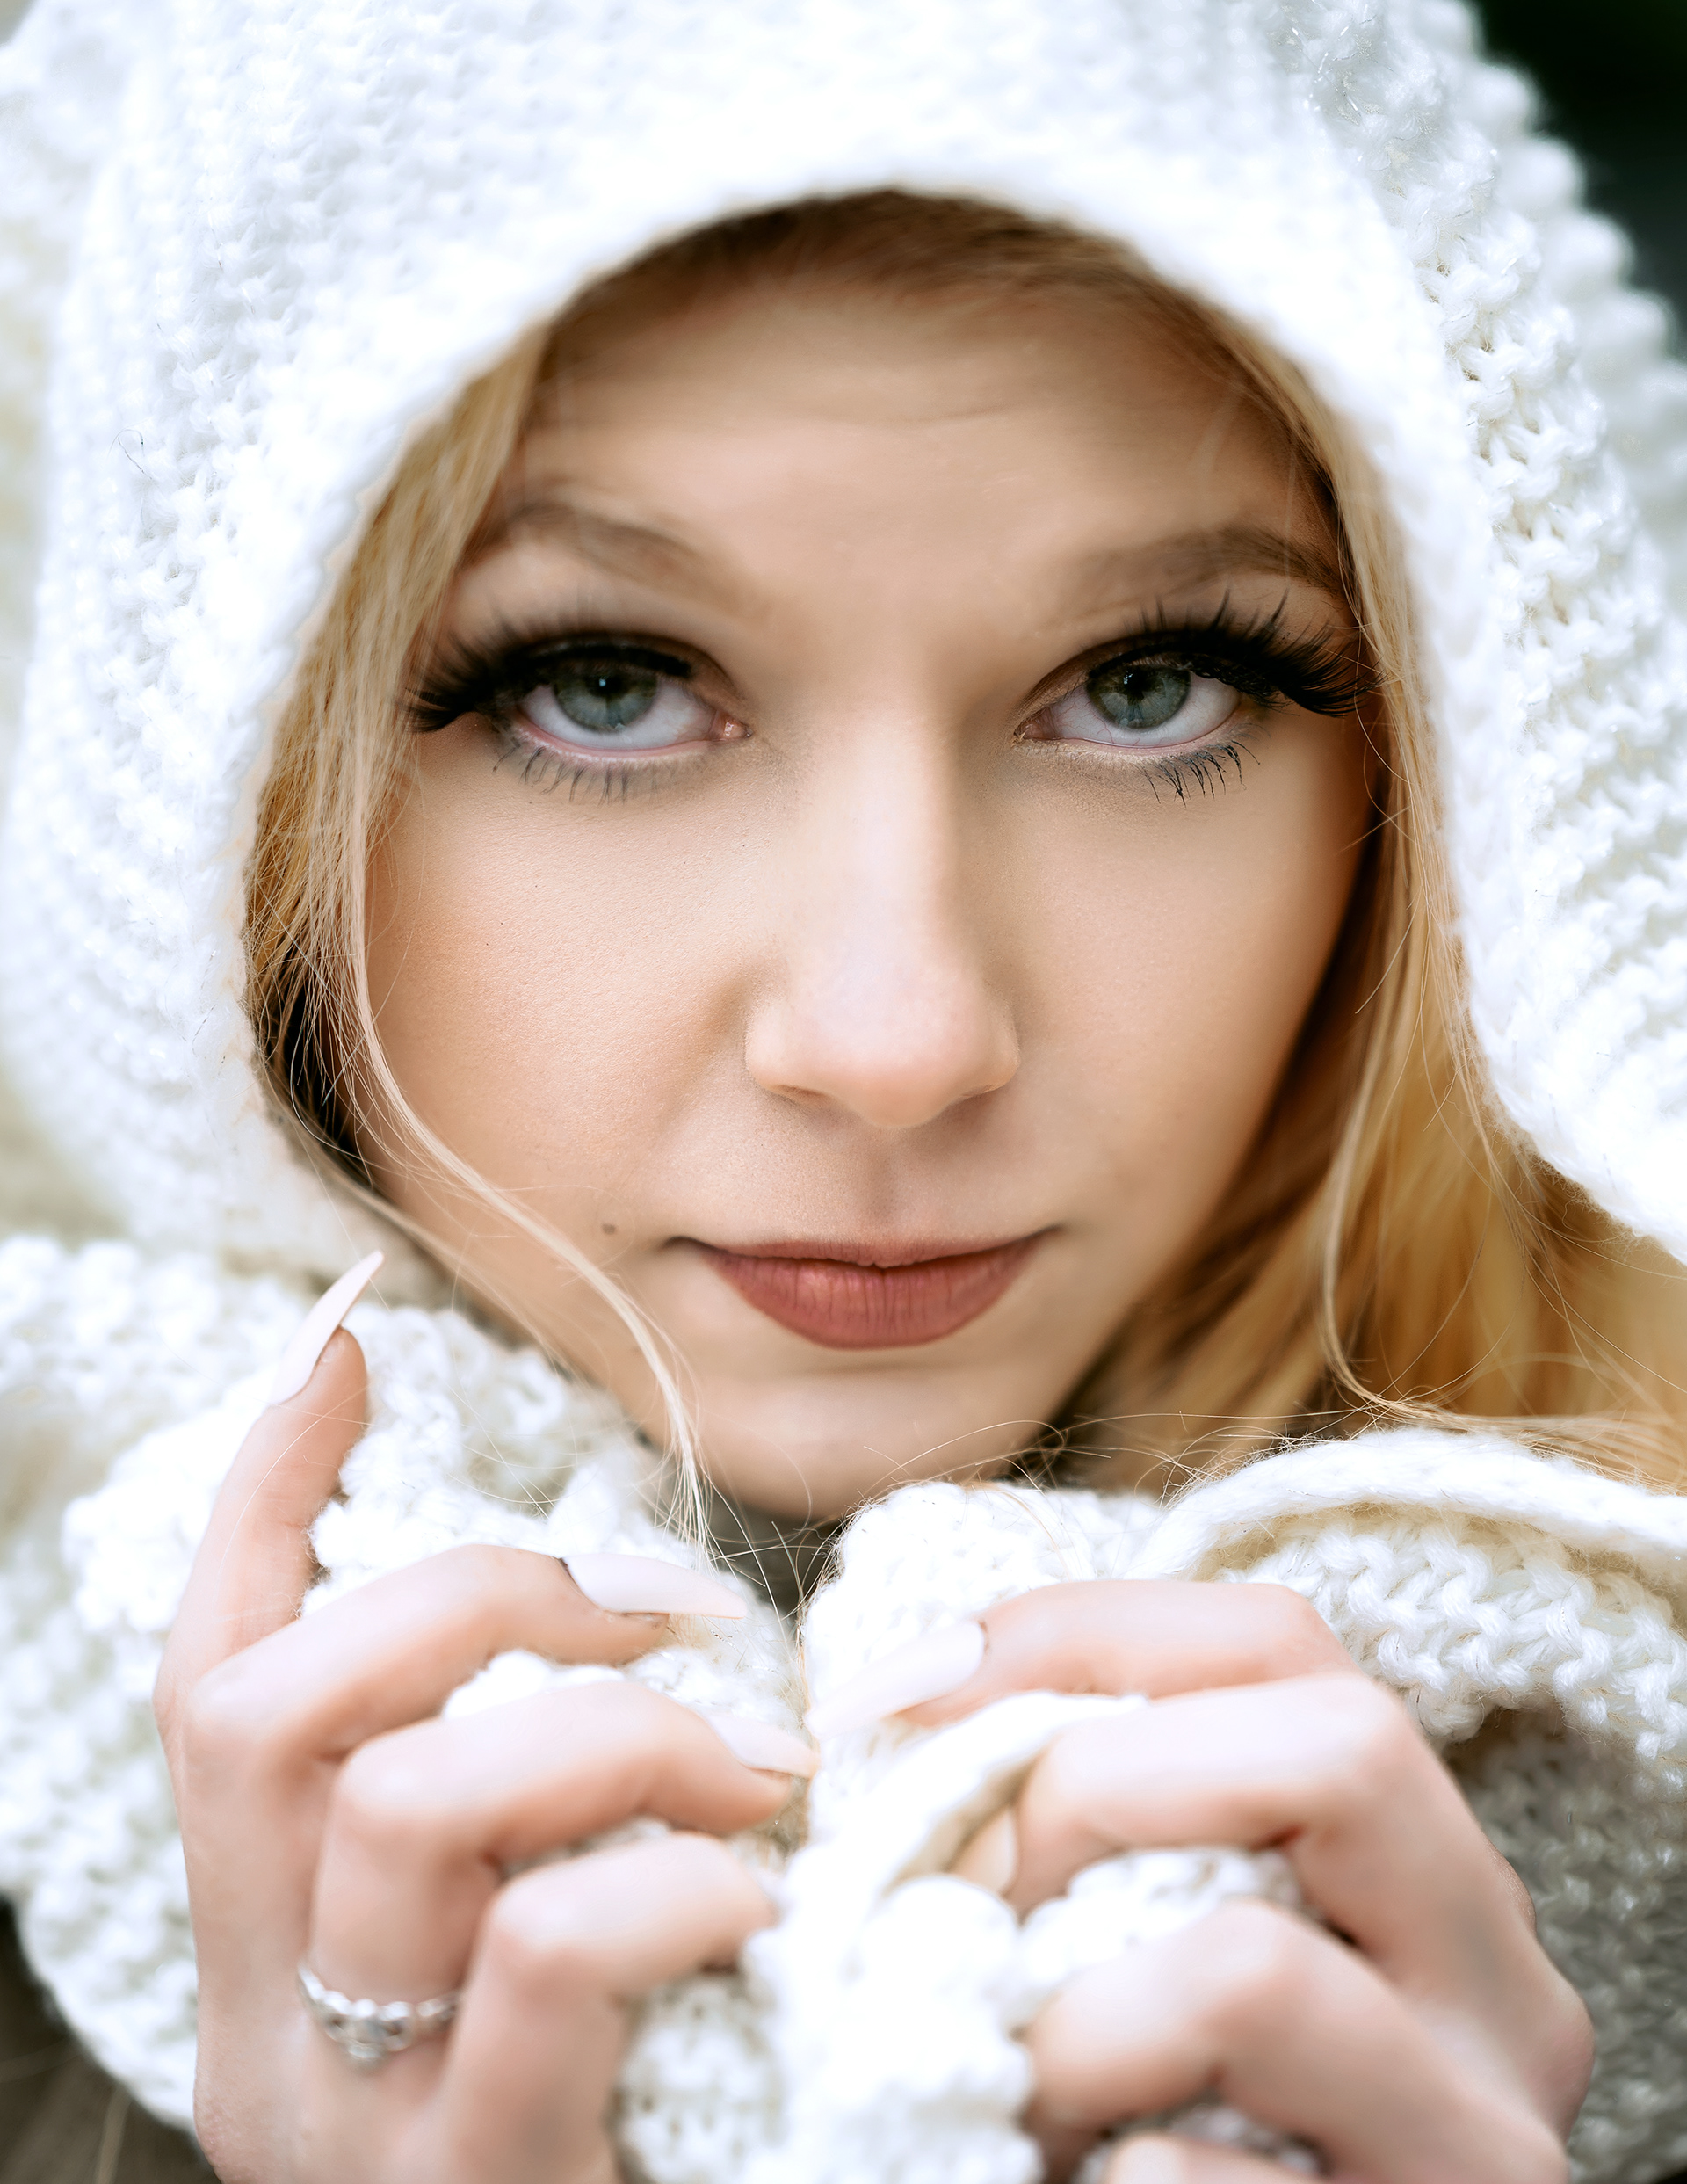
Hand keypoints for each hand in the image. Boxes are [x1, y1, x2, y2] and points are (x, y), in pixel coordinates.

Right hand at [154, 1332, 803, 2183]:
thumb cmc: (605, 2125)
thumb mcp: (508, 1951)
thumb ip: (516, 1800)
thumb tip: (589, 1589)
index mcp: (258, 1947)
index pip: (205, 1670)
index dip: (265, 1491)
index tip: (357, 1344)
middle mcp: (264, 2029)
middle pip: (283, 1711)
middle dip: (479, 1600)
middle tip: (656, 1616)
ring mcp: (357, 2128)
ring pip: (412, 1809)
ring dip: (606, 1731)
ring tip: (741, 1761)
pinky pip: (544, 1962)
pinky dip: (667, 1885)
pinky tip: (755, 1895)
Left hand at [902, 1581, 1591, 2182]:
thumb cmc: (1170, 2116)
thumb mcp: (1160, 1938)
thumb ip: (1100, 1821)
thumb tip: (904, 1695)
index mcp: (1425, 1868)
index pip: (1278, 1640)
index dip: (1070, 1632)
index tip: (891, 1698)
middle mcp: (1499, 1983)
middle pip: (1343, 1745)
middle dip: (1094, 1787)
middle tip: (970, 1901)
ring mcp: (1478, 2135)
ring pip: (1250, 1970)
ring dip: (1069, 2023)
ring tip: (1019, 2087)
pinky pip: (1189, 2173)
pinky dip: (1108, 2173)